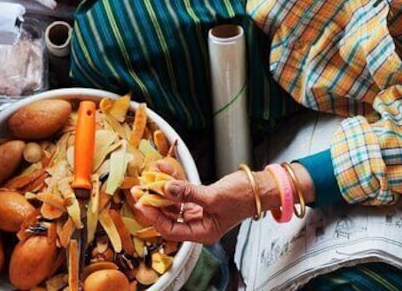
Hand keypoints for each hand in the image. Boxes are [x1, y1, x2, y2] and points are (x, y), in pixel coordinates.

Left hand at [133, 169, 274, 243]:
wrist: (262, 186)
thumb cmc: (245, 196)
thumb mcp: (215, 196)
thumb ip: (188, 193)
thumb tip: (166, 189)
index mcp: (202, 232)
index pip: (170, 230)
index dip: (154, 216)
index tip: (142, 202)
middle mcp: (198, 223)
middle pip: (168, 215)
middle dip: (154, 200)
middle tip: (140, 187)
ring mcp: (198, 210)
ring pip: (173, 201)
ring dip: (161, 187)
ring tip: (150, 175)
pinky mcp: (199, 197)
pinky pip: (181, 190)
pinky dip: (173, 180)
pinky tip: (165, 169)